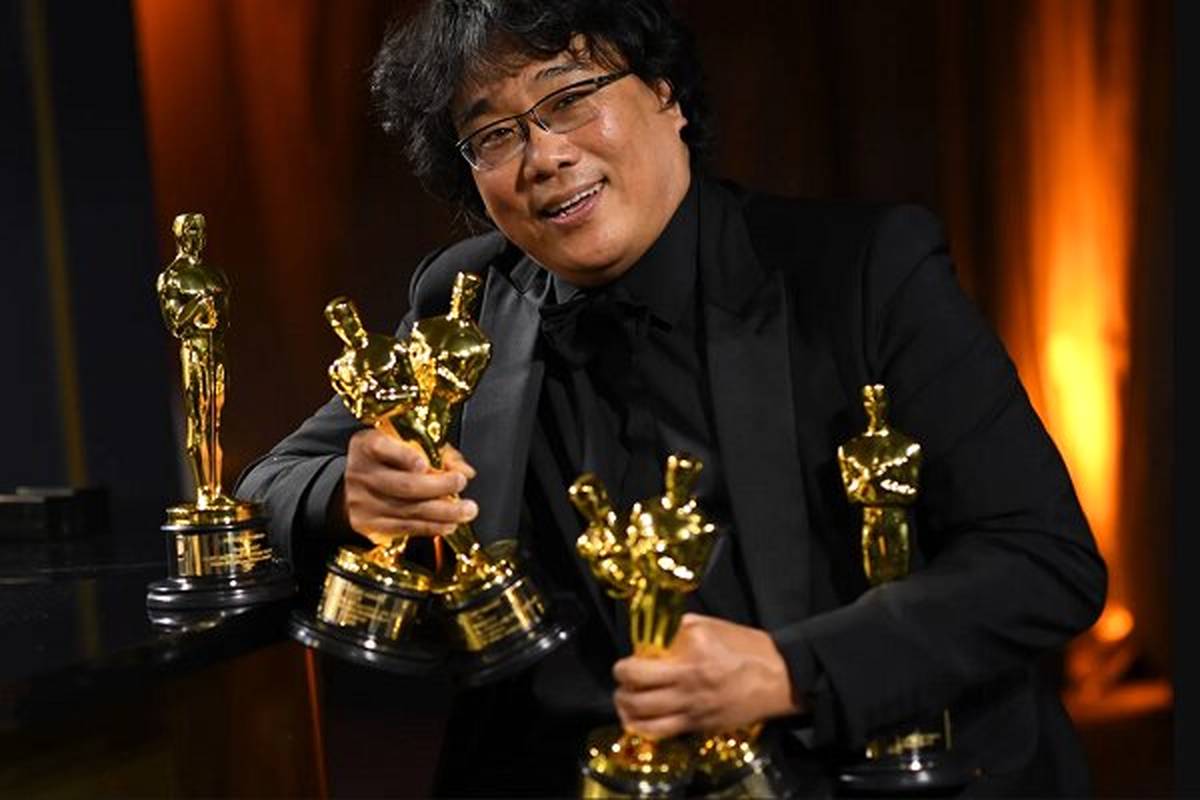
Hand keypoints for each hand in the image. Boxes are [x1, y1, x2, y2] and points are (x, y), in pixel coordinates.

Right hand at [341, 426, 477, 544]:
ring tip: (466, 510)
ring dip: (443, 513)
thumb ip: (436, 452)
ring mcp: (363, 501)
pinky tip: (449, 524)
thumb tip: (465, 470)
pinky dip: (431, 527)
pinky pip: (404, 528)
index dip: (405, 456)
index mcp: (368, 445)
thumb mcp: (405, 443)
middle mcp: (362, 473)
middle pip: (403, 484)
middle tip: (460, 483)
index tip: (424, 464)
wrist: (351, 485)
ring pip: (408, 510)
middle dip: (439, 486)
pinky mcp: (368, 524)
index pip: (382, 448)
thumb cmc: (386, 460)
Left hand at [612, 613, 803, 738]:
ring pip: (646, 721)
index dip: (625, 665)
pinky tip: (639, 722)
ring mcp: (694, 711)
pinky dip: (645, 729)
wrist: (781, 677)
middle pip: (636, 696)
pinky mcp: (701, 727)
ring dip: (627, 712)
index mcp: (689, 660)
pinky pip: (664, 733)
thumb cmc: (748, 647)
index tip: (627, 661)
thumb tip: (656, 637)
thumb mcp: (711, 626)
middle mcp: (688, 688)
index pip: (641, 666)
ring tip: (624, 702)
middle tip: (621, 681)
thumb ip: (679, 630)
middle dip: (621, 689)